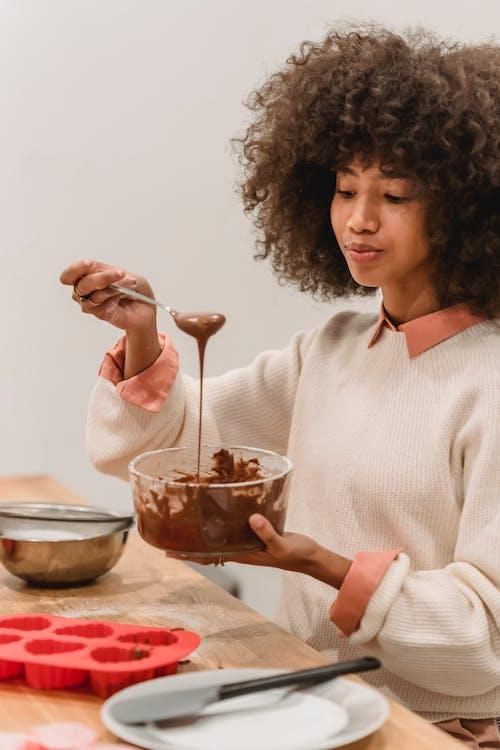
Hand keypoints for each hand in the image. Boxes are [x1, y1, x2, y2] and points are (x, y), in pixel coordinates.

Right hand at [59, 258, 156, 333]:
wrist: (146, 306)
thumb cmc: (133, 287)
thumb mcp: (121, 272)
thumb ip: (106, 272)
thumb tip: (98, 276)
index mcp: (85, 277)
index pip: (68, 275)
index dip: (76, 269)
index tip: (90, 263)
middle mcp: (84, 292)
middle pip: (81, 285)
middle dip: (102, 278)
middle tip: (120, 273)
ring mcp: (91, 304)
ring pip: (95, 295)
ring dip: (116, 286)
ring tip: (132, 282)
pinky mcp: (101, 314)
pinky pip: (104, 305)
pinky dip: (117, 296)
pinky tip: (127, 294)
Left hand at [166, 514, 352, 588]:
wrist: (310, 556)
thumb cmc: (296, 554)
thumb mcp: (282, 545)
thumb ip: (267, 533)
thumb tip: (252, 519)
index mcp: (243, 555)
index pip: (209, 557)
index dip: (189, 556)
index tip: (169, 552)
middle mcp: (241, 550)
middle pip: (209, 550)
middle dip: (189, 545)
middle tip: (168, 535)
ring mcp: (248, 544)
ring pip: (220, 540)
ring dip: (204, 535)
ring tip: (187, 524)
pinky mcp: (256, 534)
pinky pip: (233, 531)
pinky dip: (222, 526)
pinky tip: (218, 517)